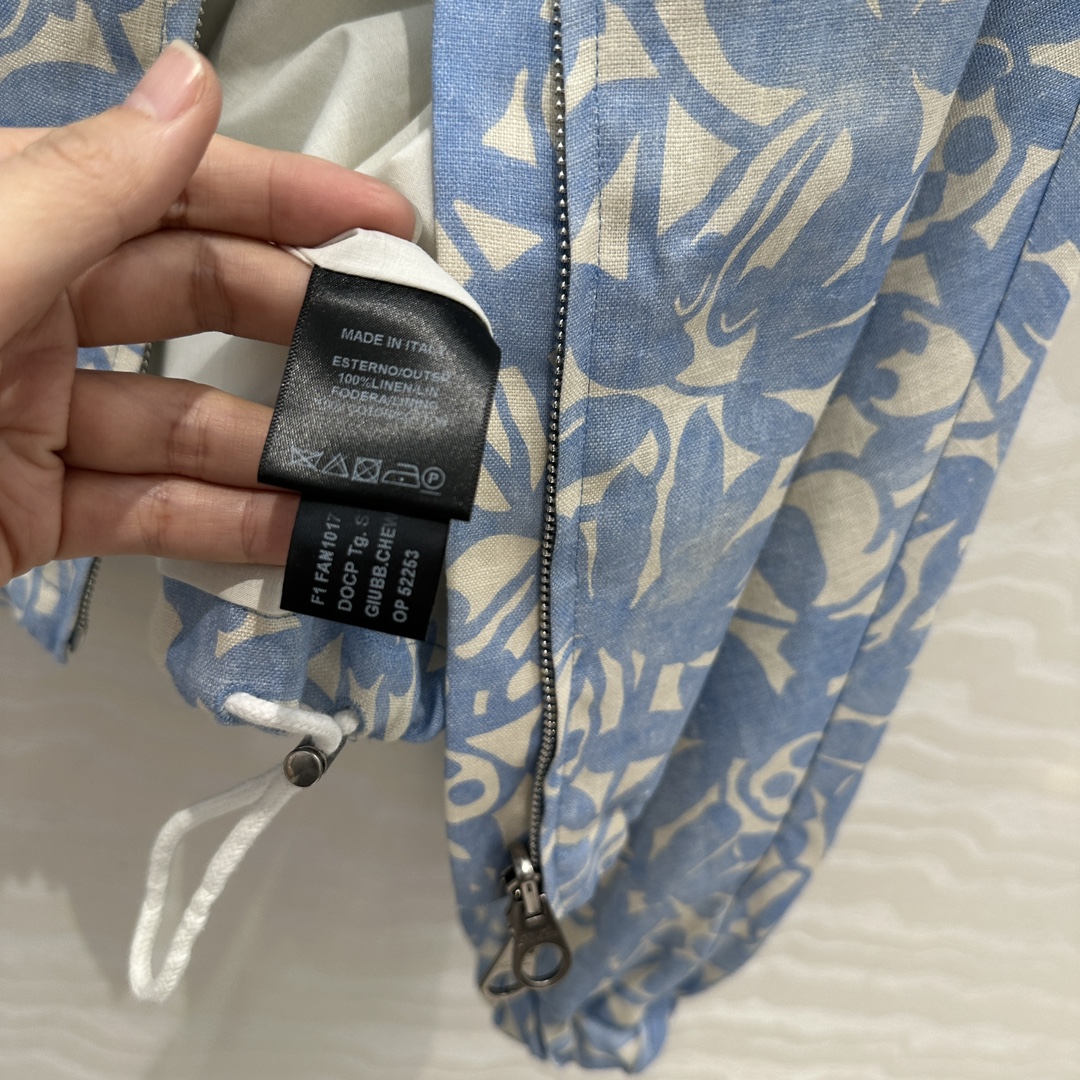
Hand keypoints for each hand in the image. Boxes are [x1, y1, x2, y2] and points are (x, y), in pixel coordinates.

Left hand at [0, 41, 414, 586]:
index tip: (382, 222)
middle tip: (398, 350)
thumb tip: (192, 86)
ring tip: (372, 462)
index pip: (163, 186)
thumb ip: (78, 189)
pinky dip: (226, 528)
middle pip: (191, 304)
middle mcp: (19, 309)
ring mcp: (25, 420)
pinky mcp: (27, 517)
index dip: (280, 195)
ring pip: (182, 423)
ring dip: (278, 449)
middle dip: (300, 324)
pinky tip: (301, 534)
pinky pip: (146, 512)